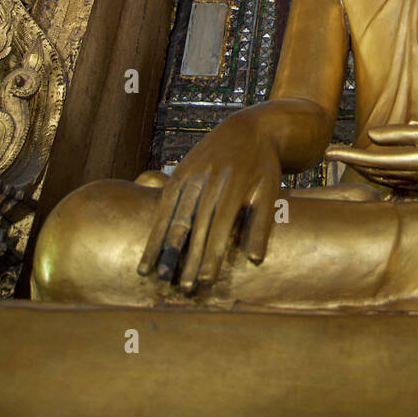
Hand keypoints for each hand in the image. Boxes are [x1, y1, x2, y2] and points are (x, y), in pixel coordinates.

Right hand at [137, 109, 282, 293]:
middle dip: (189, 258)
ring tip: (156, 276)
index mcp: (234, 185)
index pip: (221, 225)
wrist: (248, 128)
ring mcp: (191, 175)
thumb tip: (255, 261)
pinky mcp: (178, 173)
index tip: (206, 281)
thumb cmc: (263, 167)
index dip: (212, 254)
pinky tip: (148, 256)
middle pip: (195, 225)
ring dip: (164, 248)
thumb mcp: (270, 191)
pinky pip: (163, 206)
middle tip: (183, 288)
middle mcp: (209, 179)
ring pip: (174, 216)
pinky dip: (154, 232)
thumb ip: (260, 225)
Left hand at [326, 124, 417, 192]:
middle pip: (372, 171)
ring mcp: (417, 183)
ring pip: (381, 177)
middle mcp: (411, 177)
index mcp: (413, 162)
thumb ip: (403, 134)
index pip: (372, 159)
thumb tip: (372, 135)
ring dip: (362, 169)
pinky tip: (373, 168)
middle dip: (351, 163)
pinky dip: (378, 173)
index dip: (348, 156)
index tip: (328, 153)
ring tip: (346, 159)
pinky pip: (392, 180)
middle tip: (331, 155)